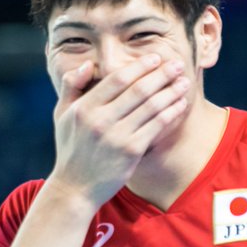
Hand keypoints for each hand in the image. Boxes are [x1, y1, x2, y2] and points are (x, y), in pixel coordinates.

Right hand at [49, 53, 189, 209]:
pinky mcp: (131, 152)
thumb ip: (72, 86)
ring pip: (151, 107)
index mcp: (84, 108)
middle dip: (162, 74)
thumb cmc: (71, 149)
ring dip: (171, 91)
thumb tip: (87, 64)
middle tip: (178, 64)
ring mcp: (117, 136)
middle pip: (138, 90)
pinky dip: (171, 112)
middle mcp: (100, 120)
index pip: (117, 79)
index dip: (140, 66)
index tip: (156, 58)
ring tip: (184, 82)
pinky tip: (180, 104)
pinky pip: (157, 126)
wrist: (75, 188)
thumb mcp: (62, 115)